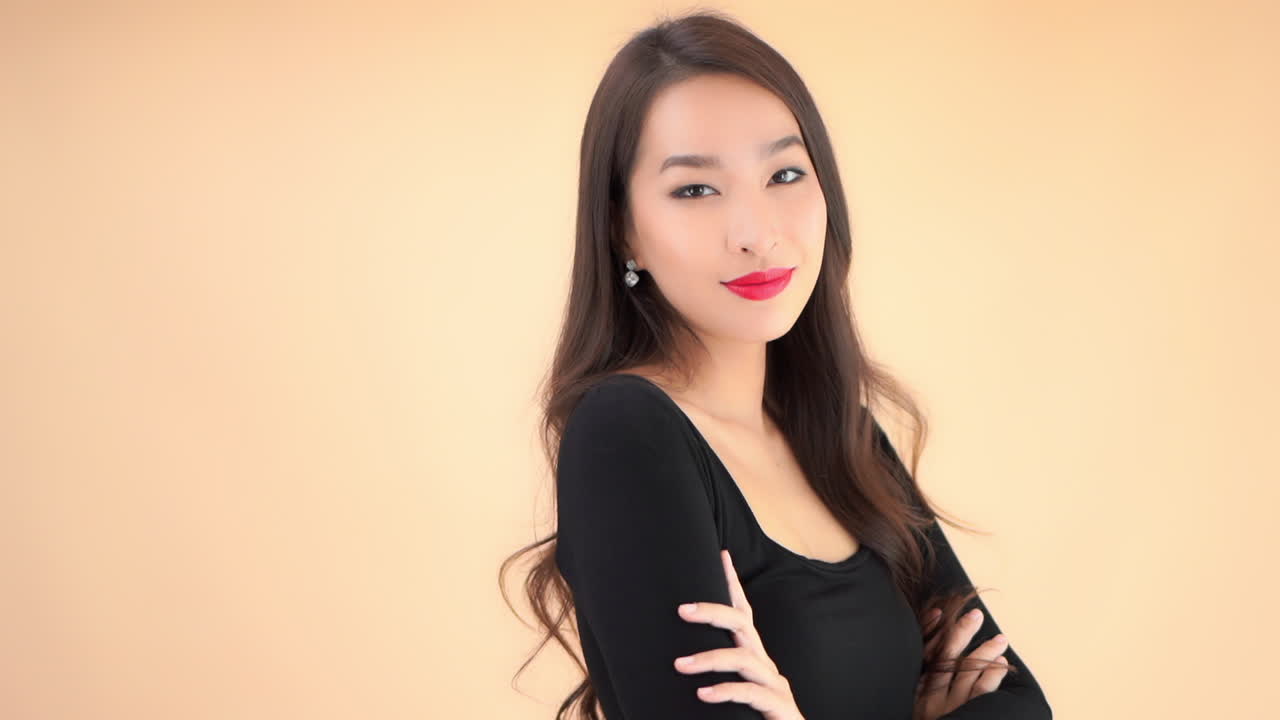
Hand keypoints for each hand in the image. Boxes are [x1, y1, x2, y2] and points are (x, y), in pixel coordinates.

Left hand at [674, 549, 804, 719]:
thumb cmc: (761, 716)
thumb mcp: (738, 688)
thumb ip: (721, 673)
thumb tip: (679, 659)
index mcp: (754, 657)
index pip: (743, 613)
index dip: (733, 584)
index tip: (721, 555)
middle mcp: (765, 665)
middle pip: (742, 626)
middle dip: (713, 612)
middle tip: (681, 610)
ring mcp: (774, 685)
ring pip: (742, 659)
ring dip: (709, 659)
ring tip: (681, 665)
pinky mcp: (778, 706)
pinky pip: (750, 692)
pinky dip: (726, 690)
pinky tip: (703, 694)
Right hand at [912, 606, 1010, 719]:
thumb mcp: (913, 704)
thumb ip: (919, 681)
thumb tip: (929, 647)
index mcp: (917, 692)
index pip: (926, 656)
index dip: (932, 633)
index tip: (940, 614)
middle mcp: (933, 699)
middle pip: (948, 660)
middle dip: (962, 634)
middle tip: (976, 614)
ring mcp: (951, 709)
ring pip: (969, 674)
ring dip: (985, 653)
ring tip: (1001, 639)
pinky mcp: (966, 717)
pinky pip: (982, 695)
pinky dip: (992, 676)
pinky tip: (1001, 663)